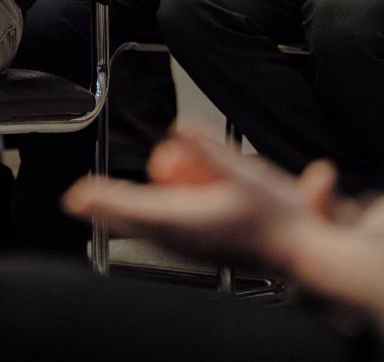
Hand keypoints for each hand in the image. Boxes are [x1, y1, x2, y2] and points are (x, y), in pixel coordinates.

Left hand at [63, 123, 340, 272]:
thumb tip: (181, 130)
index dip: (103, 200)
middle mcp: (187, 241)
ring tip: (100, 204)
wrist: (307, 254)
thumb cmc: (282, 219)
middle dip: (105, 209)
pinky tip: (144, 216)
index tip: (76, 195)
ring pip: (147, 231)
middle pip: (133, 223)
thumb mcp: (246, 174)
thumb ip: (210, 150)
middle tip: (78, 200)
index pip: (135, 209)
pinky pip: (165, 236)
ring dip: (124, 215)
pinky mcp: (206, 251)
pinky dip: (147, 223)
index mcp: (190, 223)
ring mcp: (195, 249)